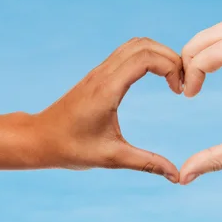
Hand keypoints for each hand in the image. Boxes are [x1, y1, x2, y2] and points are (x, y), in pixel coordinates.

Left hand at [34, 38, 182, 182]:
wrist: (39, 139)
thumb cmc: (71, 149)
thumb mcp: (111, 158)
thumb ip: (147, 163)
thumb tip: (176, 176)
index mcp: (107, 89)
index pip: (145, 58)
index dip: (170, 67)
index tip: (178, 91)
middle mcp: (103, 74)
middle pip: (144, 44)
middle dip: (170, 58)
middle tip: (182, 83)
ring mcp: (99, 72)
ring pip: (135, 45)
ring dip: (159, 55)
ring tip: (173, 80)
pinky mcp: (98, 75)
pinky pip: (127, 53)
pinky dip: (148, 58)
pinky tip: (157, 79)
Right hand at [179, 22, 221, 183]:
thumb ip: (216, 160)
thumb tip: (183, 176)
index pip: (221, 49)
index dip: (196, 67)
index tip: (190, 94)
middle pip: (221, 32)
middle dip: (194, 51)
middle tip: (185, 81)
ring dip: (205, 48)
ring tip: (194, 76)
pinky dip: (219, 50)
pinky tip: (211, 72)